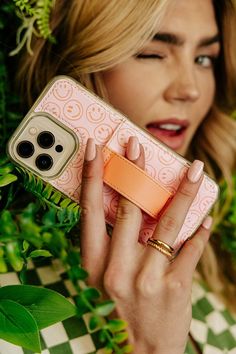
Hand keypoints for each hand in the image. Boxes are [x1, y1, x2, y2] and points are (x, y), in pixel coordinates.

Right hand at [80, 137, 211, 353]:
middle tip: (137, 144)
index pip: (90, 210)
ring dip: (183, 191)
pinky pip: (191, 249)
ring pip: (167, 222)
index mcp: (95, 263)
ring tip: (194, 168)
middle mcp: (118, 268)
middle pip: (128, 207)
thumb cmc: (119, 310)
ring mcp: (148, 277)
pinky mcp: (175, 287)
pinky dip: (201, 230)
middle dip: (133, 171)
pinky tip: (207, 215)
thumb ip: (111, 244)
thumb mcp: (104, 278)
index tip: (94, 150)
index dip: (91, 176)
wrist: (141, 353)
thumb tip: (125, 204)